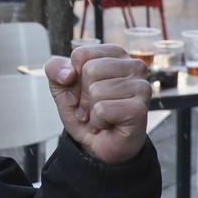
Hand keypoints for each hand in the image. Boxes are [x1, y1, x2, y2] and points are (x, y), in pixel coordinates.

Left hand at [45, 46, 152, 165]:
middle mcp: (134, 66)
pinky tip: (109, 124)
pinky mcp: (139, 108)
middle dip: (83, 95)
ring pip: (97, 90)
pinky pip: (102, 109)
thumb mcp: (62, 86)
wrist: (99, 144)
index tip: (82, 91)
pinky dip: (98, 121)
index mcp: (116, 54)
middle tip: (92, 108)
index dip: (73, 77)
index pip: (81, 54)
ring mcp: (141, 86)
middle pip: (90, 69)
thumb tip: (68, 73)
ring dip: (91, 111)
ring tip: (102, 117)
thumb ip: (55, 69)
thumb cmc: (86, 111)